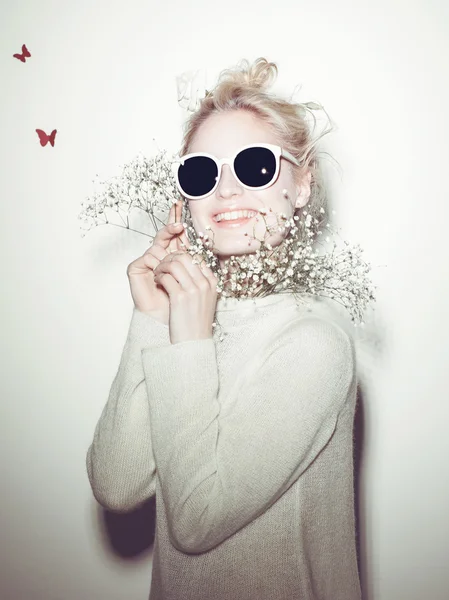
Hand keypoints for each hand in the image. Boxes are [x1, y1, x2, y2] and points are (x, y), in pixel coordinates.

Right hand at [126, 200, 189, 324]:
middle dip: (170, 223)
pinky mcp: (135, 270)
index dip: (175, 219)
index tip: (179, 203)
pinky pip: (146, 258)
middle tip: (177, 214)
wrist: (171, 319)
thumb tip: (205, 240)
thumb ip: (195, 258)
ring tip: (172, 262)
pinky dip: (155, 264)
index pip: (174, 234)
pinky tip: (160, 271)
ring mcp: (147, 262)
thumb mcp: (194, 276)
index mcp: (173, 256)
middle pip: (163, 234)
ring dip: (167, 253)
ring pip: (157, 246)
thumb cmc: (183, 301)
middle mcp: (159, 257)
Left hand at [153, 251, 218, 344]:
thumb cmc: (196, 321)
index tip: (173, 263)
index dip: (181, 256)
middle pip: (184, 257)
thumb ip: (200, 283)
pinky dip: (158, 276)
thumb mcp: (205, 299)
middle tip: (162, 265)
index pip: (196, 257)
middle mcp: (204, 283)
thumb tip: (186, 267)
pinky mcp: (179, 297)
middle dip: (169, 258)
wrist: (194, 341)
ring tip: (158, 273)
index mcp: (212, 282)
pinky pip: (165, 277)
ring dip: (162, 266)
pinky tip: (157, 281)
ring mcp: (193, 290)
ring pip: (173, 264)